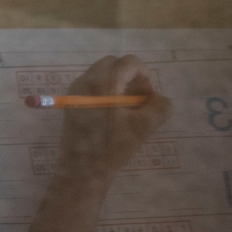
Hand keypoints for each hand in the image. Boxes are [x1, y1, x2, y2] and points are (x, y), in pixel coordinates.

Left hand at [58, 55, 171, 179]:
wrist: (82, 169)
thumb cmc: (112, 148)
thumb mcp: (144, 127)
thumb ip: (160, 107)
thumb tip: (160, 99)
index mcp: (102, 83)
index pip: (129, 62)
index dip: (144, 76)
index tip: (147, 98)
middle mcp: (85, 80)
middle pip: (114, 63)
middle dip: (130, 77)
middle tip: (137, 101)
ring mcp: (75, 90)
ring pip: (102, 73)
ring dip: (118, 84)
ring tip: (125, 109)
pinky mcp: (71, 101)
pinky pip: (92, 84)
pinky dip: (106, 90)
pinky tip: (112, 114)